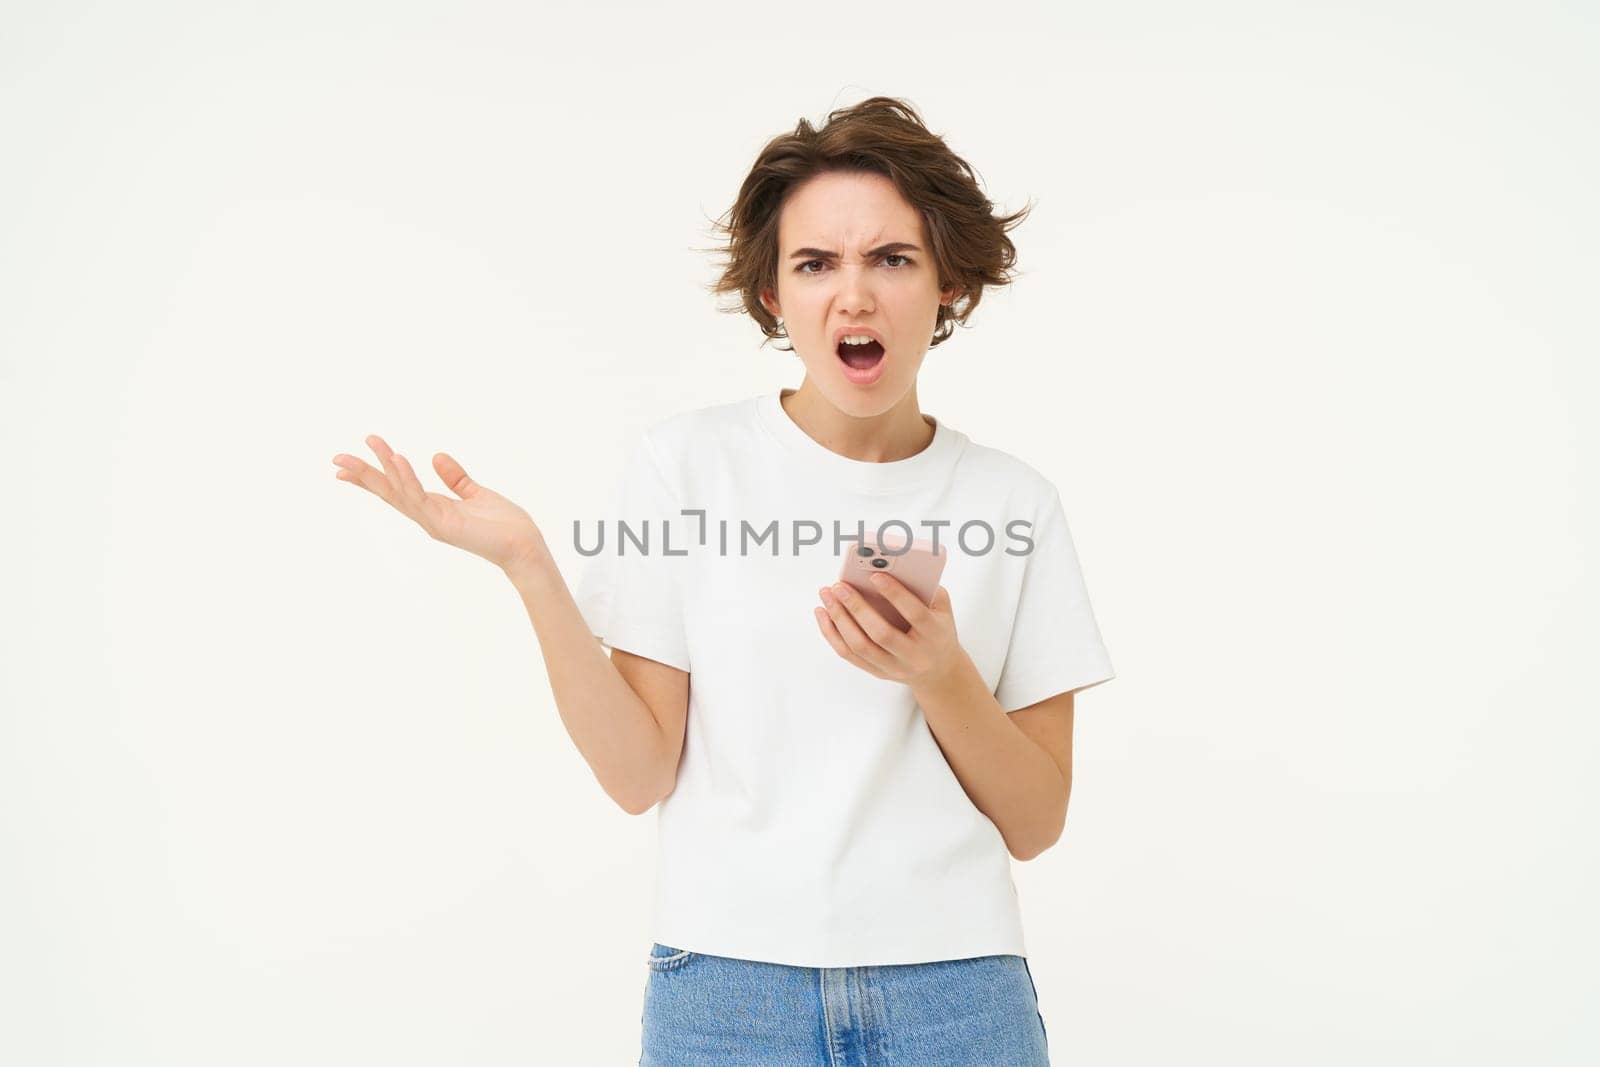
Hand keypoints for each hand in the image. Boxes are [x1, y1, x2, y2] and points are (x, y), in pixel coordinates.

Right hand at [333, 434, 544, 571]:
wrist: (524, 546)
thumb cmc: (504, 525)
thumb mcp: (476, 494)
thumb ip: (456, 477)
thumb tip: (436, 456)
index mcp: (433, 508)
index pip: (396, 490)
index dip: (372, 478)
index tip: (345, 467)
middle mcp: (428, 516)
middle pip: (389, 492)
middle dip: (363, 475)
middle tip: (336, 458)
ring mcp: (433, 522)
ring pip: (400, 492)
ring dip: (383, 469)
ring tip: (370, 444)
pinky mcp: (445, 525)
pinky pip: (421, 498)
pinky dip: (408, 478)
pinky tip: (398, 459)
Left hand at [814, 573, 965, 689]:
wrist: (940, 671)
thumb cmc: (938, 630)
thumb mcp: (942, 609)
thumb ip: (924, 588)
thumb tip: (890, 569)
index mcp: (934, 635)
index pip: (915, 614)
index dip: (895, 594)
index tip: (874, 575)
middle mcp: (914, 655)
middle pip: (881, 634)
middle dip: (857, 608)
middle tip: (839, 586)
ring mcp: (894, 667)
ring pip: (860, 647)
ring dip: (839, 619)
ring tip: (827, 595)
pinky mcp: (878, 672)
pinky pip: (849, 655)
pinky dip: (832, 633)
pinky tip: (823, 614)